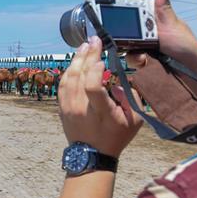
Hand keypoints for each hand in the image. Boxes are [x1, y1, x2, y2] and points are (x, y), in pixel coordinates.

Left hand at [59, 36, 142, 157]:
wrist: (91, 156)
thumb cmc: (115, 137)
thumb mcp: (134, 121)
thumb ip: (131, 98)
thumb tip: (116, 82)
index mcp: (100, 112)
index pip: (92, 87)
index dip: (94, 71)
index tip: (102, 60)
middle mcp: (81, 108)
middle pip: (78, 77)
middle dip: (87, 55)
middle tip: (94, 41)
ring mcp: (69, 108)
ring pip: (68, 78)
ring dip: (76, 60)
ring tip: (85, 46)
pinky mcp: (62, 108)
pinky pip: (62, 84)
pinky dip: (68, 70)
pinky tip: (75, 61)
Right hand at [126, 0, 196, 90]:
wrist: (188, 68)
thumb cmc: (185, 45)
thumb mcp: (172, 24)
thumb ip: (164, 7)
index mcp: (154, 15)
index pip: (135, 3)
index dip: (124, 1)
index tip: (116, 3)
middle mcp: (146, 27)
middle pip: (125, 23)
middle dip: (122, 30)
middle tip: (125, 35)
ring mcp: (143, 41)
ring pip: (125, 40)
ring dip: (129, 47)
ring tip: (141, 54)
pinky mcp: (141, 54)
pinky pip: (130, 55)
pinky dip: (134, 58)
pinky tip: (143, 60)